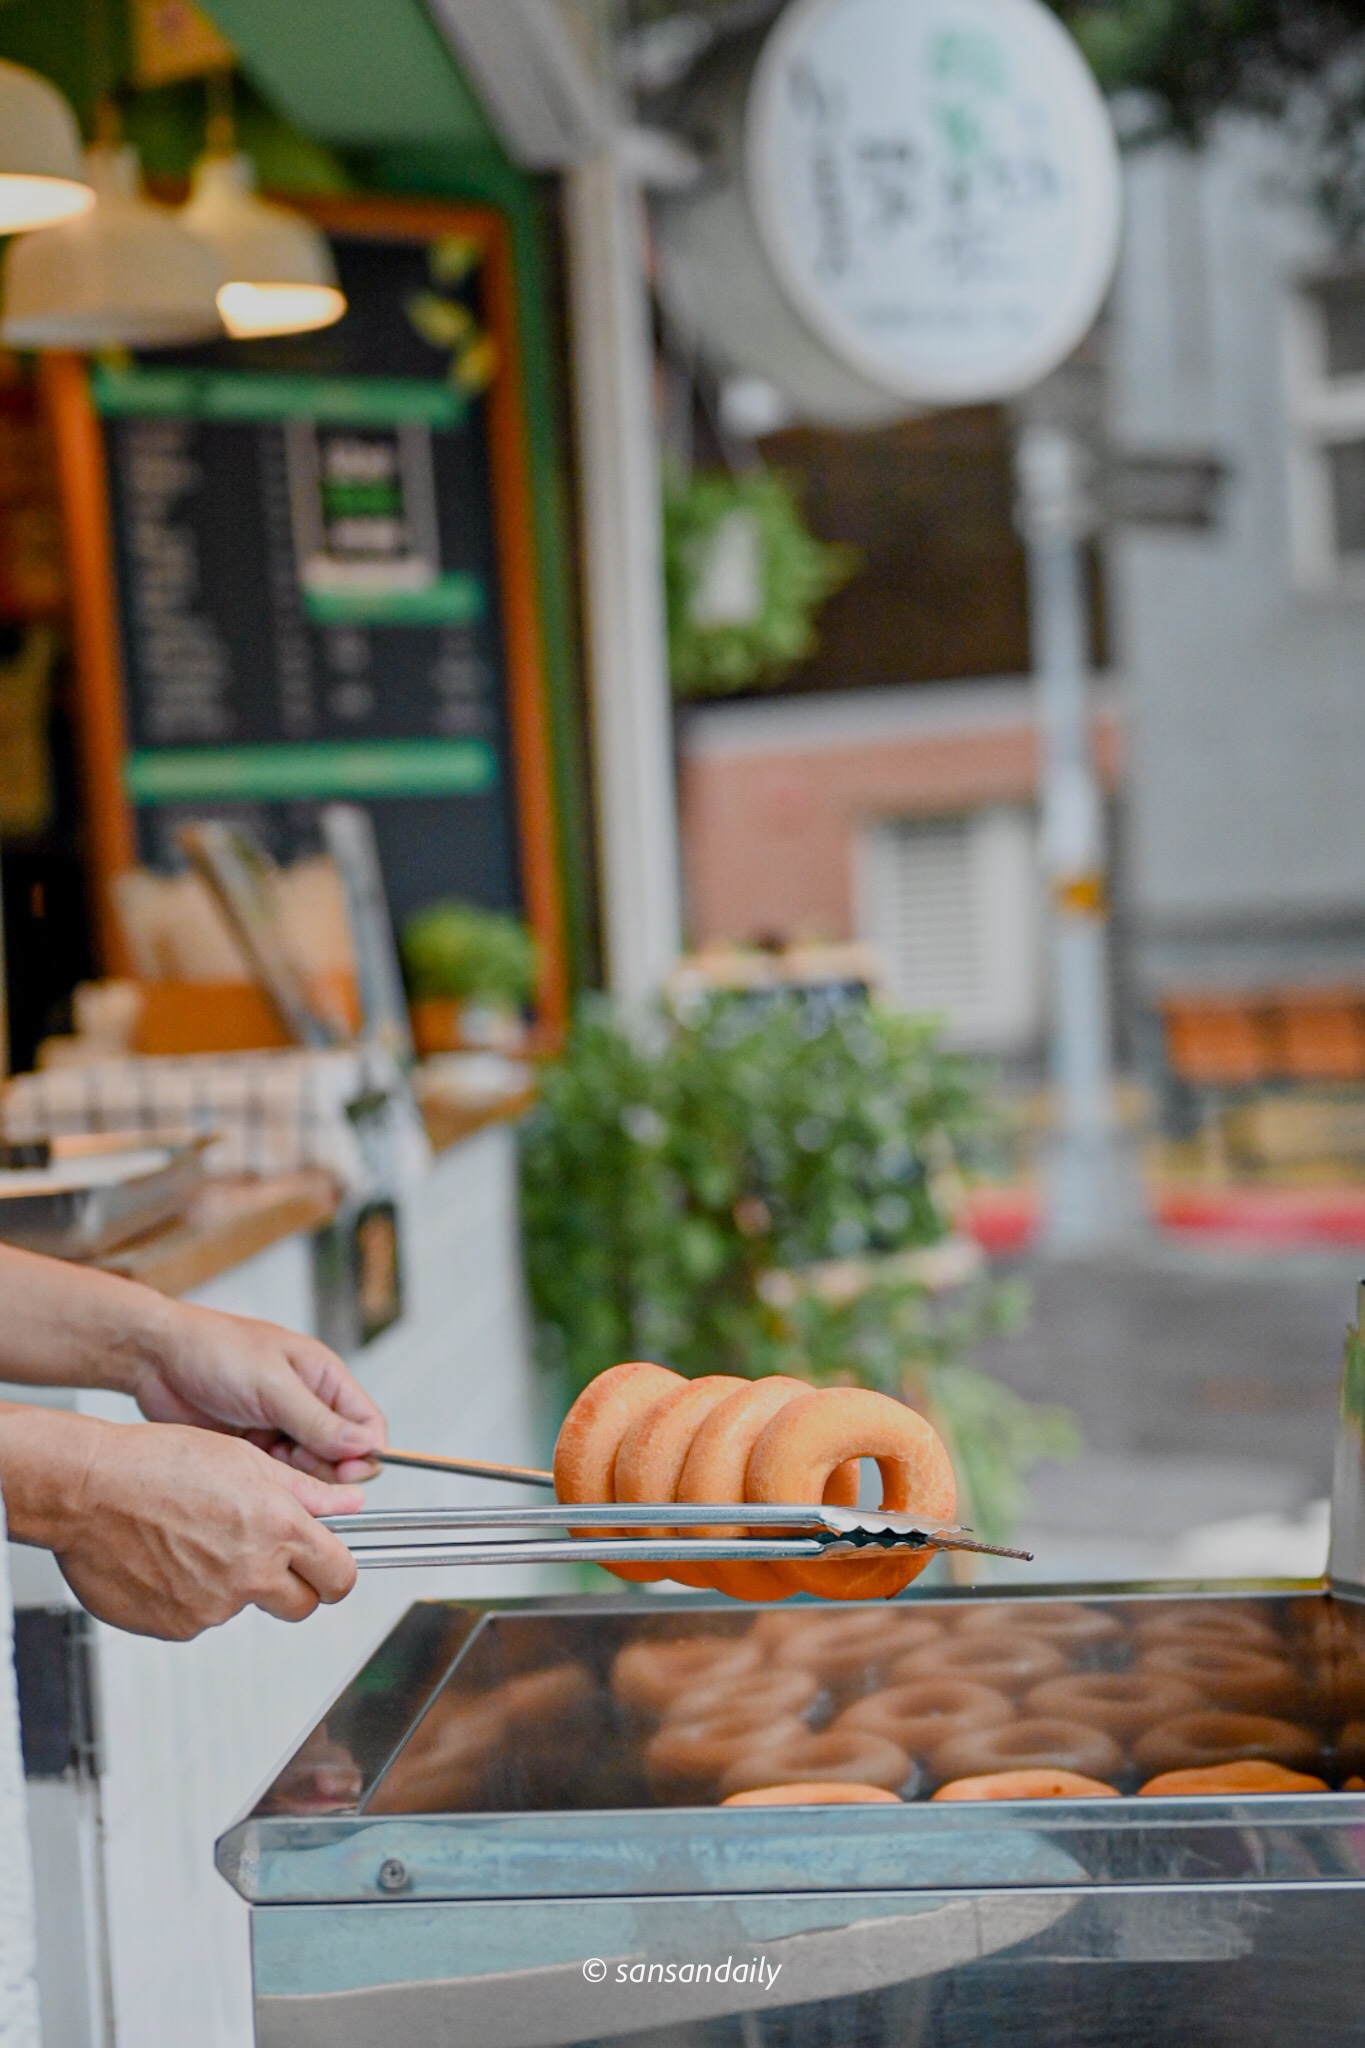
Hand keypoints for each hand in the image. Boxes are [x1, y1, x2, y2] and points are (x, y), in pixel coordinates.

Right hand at [33, 1414, 363, 1639]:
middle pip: (301, 1605)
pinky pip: (199, 1619)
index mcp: (276, 1529)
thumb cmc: (159, 1463)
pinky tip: (168, 1558)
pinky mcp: (174, 1627)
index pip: (340, 1576)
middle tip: (262, 1554)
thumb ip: (306, 1490)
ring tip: (195, 1540)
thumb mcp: (246, 1460)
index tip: (329, 1568)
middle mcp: (249, 1575)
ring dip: (232, 1584)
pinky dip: (191, 1596)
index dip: (337, 1573)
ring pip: (243, 1607)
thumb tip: (351, 1503)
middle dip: (294, 1586)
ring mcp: (211, 1608)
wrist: (87, 1490)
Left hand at [131, 1302, 386, 1484]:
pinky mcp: (254, 1446)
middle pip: (343, 1454)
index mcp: (325, 1378)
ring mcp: (281, 1427)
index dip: (366, 1453)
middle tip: (297, 1467)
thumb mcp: (273, 1386)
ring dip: (297, 1476)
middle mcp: (309, 1404)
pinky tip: (252, 1472)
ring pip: (311, 1469)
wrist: (155, 1358)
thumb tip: (367, 1446)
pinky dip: (272, 1480)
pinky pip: (278, 1474)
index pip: (368, 1424)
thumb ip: (319, 1420)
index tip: (350, 1474)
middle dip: (329, 1469)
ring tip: (267, 1462)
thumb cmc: (215, 1351)